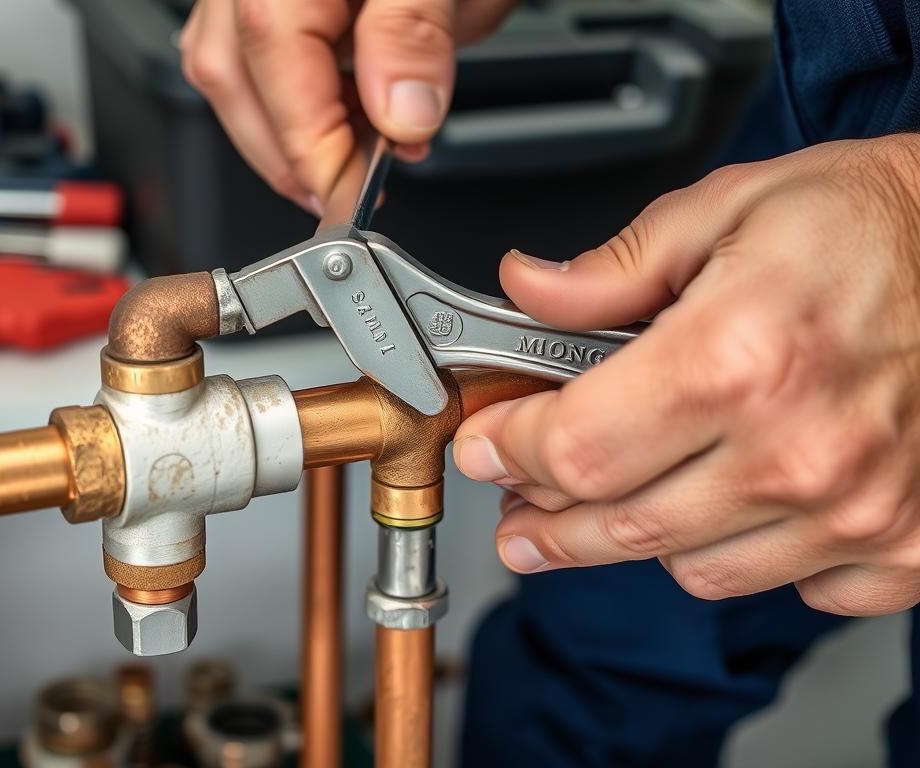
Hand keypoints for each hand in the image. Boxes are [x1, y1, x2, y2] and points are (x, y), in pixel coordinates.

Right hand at [179, 0, 515, 213]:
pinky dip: (290, 101)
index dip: (309, 144)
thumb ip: (416, 32)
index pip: (269, 59)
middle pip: (229, 74)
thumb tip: (400, 119)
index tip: (352, 195)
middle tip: (352, 189)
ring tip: (348, 159)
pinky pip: (251, 54)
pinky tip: (337, 117)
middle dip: (289, 150)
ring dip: (283, 132)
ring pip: (229, 70)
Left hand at [454, 135, 919, 615]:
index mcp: (738, 358)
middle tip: (517, 510)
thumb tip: (528, 291)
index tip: (486, 446)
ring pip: (690, 569)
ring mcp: (857, 511)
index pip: (577, 447)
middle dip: (545, 519)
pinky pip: (785, 588)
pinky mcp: (903, 545)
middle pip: (617, 526)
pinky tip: (730, 508)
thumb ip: (613, 268)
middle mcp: (800, 450)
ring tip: (614, 500)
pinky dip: (740, 555)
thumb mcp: (727, 208)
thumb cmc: (874, 223)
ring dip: (637, 536)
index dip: (510, 451)